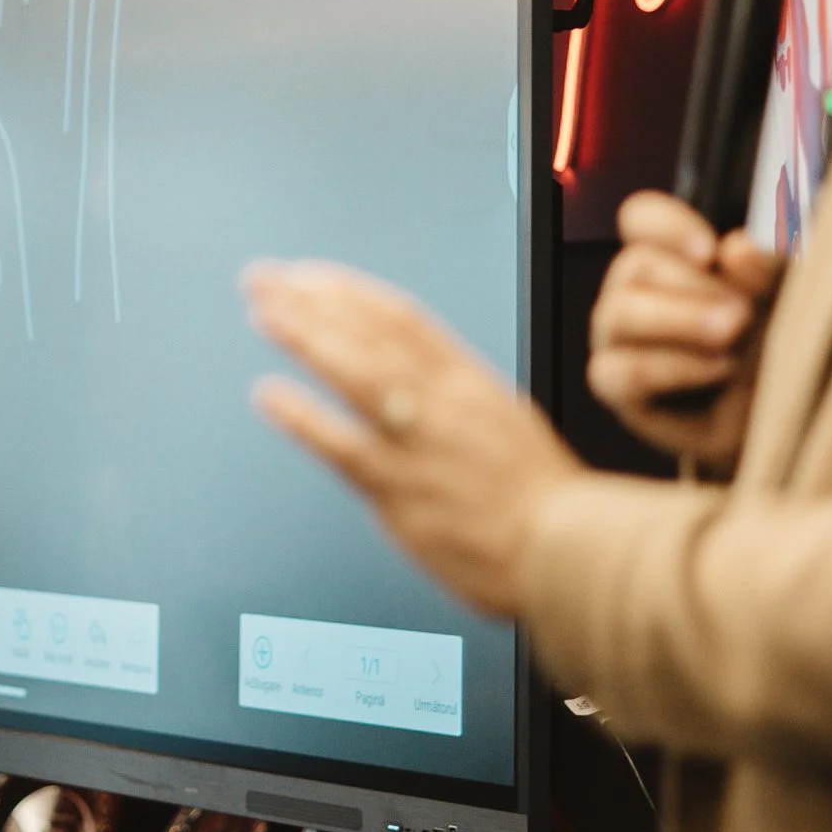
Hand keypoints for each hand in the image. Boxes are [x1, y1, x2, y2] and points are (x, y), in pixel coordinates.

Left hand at [244, 260, 583, 619]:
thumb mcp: (507, 425)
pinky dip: (302, 416)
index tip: (311, 277)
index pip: (402, 318)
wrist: (567, 553)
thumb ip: (457, 403)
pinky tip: (270, 396)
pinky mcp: (399, 488)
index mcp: (471, 382)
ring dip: (305, 336)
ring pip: (354, 371)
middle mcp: (443, 401)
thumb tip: (420, 385)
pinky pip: (340, 444)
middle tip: (266, 278)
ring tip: (264, 312)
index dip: (350, 293)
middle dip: (312, 299)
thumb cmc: (545, 504)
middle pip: (369, 332)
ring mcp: (419, 441)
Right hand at [586, 191, 783, 470]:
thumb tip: (736, 248)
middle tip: (744, 311)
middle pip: (633, 265)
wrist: (789, 415)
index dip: (667, 225)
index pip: (641, 219)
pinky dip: (671, 366)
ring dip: (679, 319)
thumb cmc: (784, 343)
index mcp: (671, 256)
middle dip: (693, 284)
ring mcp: (620, 339)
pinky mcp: (617, 387)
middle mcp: (636, 292)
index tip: (711, 250)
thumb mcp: (792, 295)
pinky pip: (619, 370)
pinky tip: (719, 369)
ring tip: (733, 332)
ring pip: (617, 312)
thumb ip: (771, 265)